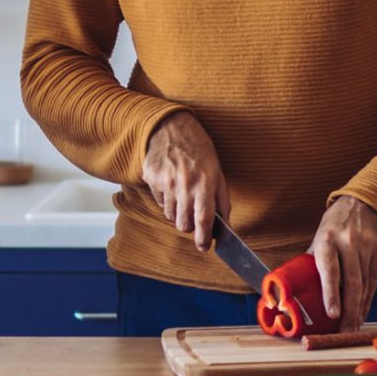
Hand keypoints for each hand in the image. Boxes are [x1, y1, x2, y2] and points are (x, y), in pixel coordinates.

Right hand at [142, 112, 227, 249]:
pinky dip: (167, 201)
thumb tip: (224, 227)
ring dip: (178, 213)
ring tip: (183, 195)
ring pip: (171, 216)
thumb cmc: (199, 150)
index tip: (204, 247)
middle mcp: (184, 185)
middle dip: (190, 227)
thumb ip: (221, 201)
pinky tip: (171, 185)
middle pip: (183, 225)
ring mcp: (165, 183)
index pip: (204, 219)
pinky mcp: (151, 180)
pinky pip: (160, 203)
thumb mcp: (217, 172)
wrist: (170, 128)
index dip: (204, 238)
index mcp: (204, 183)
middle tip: (194, 218)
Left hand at [312, 195, 376, 332]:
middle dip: (349, 311)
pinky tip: (363, 313)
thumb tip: (293, 290)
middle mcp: (349, 242)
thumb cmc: (335, 226)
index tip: (333, 314)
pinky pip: (374, 281)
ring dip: (359, 310)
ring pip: (365, 285)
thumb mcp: (320, 238)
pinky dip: (368, 300)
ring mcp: (367, 246)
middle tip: (344, 332)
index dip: (331, 293)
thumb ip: (312, 263)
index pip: (330, 269)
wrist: (364, 203)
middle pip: (352, 283)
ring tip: (352, 329)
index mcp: (328, 238)